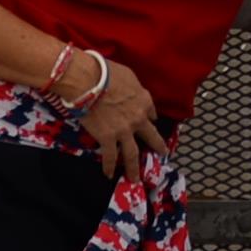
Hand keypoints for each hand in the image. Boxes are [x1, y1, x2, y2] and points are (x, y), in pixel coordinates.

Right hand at [76, 62, 161, 177]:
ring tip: (135, 178)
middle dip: (157, 146)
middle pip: (151, 136)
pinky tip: (108, 174)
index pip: (150, 113)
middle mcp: (138, 119)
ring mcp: (124, 131)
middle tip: (162, 153)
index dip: (149, 117)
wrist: (88, 81)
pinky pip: (110, 156)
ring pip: (132, 154)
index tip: (148, 121)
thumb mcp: (128, 75)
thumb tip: (131, 93)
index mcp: (144, 100)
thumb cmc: (106, 72)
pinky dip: (109, 166)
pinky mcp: (108, 139)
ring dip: (134, 168)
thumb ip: (134, 88)